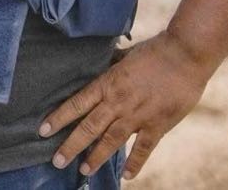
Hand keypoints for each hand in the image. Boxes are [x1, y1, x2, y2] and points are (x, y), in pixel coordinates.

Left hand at [39, 31, 210, 178]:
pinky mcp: (158, 125)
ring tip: (83, 171)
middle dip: (71, 145)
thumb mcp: (126, 55)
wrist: (185, 55)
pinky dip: (135, 163)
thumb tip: (101, 64)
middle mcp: (119, 102)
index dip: (60, 117)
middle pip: (89, 126)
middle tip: (56, 160)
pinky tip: (127, 177)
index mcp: (109, 82)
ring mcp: (138, 115)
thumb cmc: (155, 50)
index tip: (43, 130)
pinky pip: (143, 149)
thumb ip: (112, 66)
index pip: (78, 102)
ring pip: (111, 141)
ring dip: (96, 157)